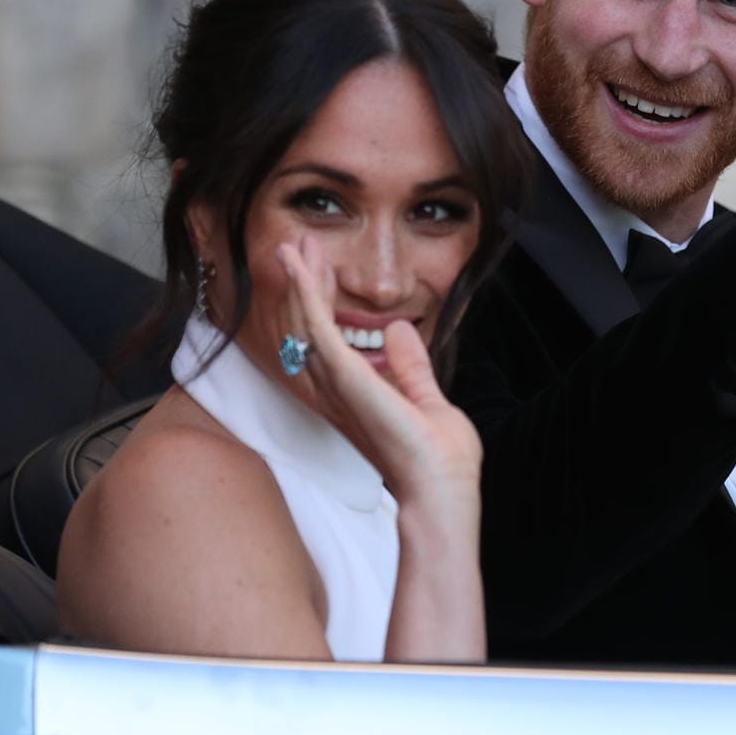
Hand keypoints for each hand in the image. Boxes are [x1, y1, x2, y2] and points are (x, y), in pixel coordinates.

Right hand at [276, 238, 481, 505]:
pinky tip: (300, 267)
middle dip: (304, 284)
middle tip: (300, 245)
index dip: (322, 301)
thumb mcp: (426, 399)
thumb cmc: (438, 461)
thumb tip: (400, 330)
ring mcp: (337, 385)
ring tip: (294, 246)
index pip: (327, 340)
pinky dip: (306, 293)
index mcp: (353, 396)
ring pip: (304, 323)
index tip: (323, 268)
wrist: (441, 489)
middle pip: (306, 328)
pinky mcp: (345, 378)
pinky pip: (316, 327)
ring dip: (300, 281)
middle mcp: (335, 391)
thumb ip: (410, 367)